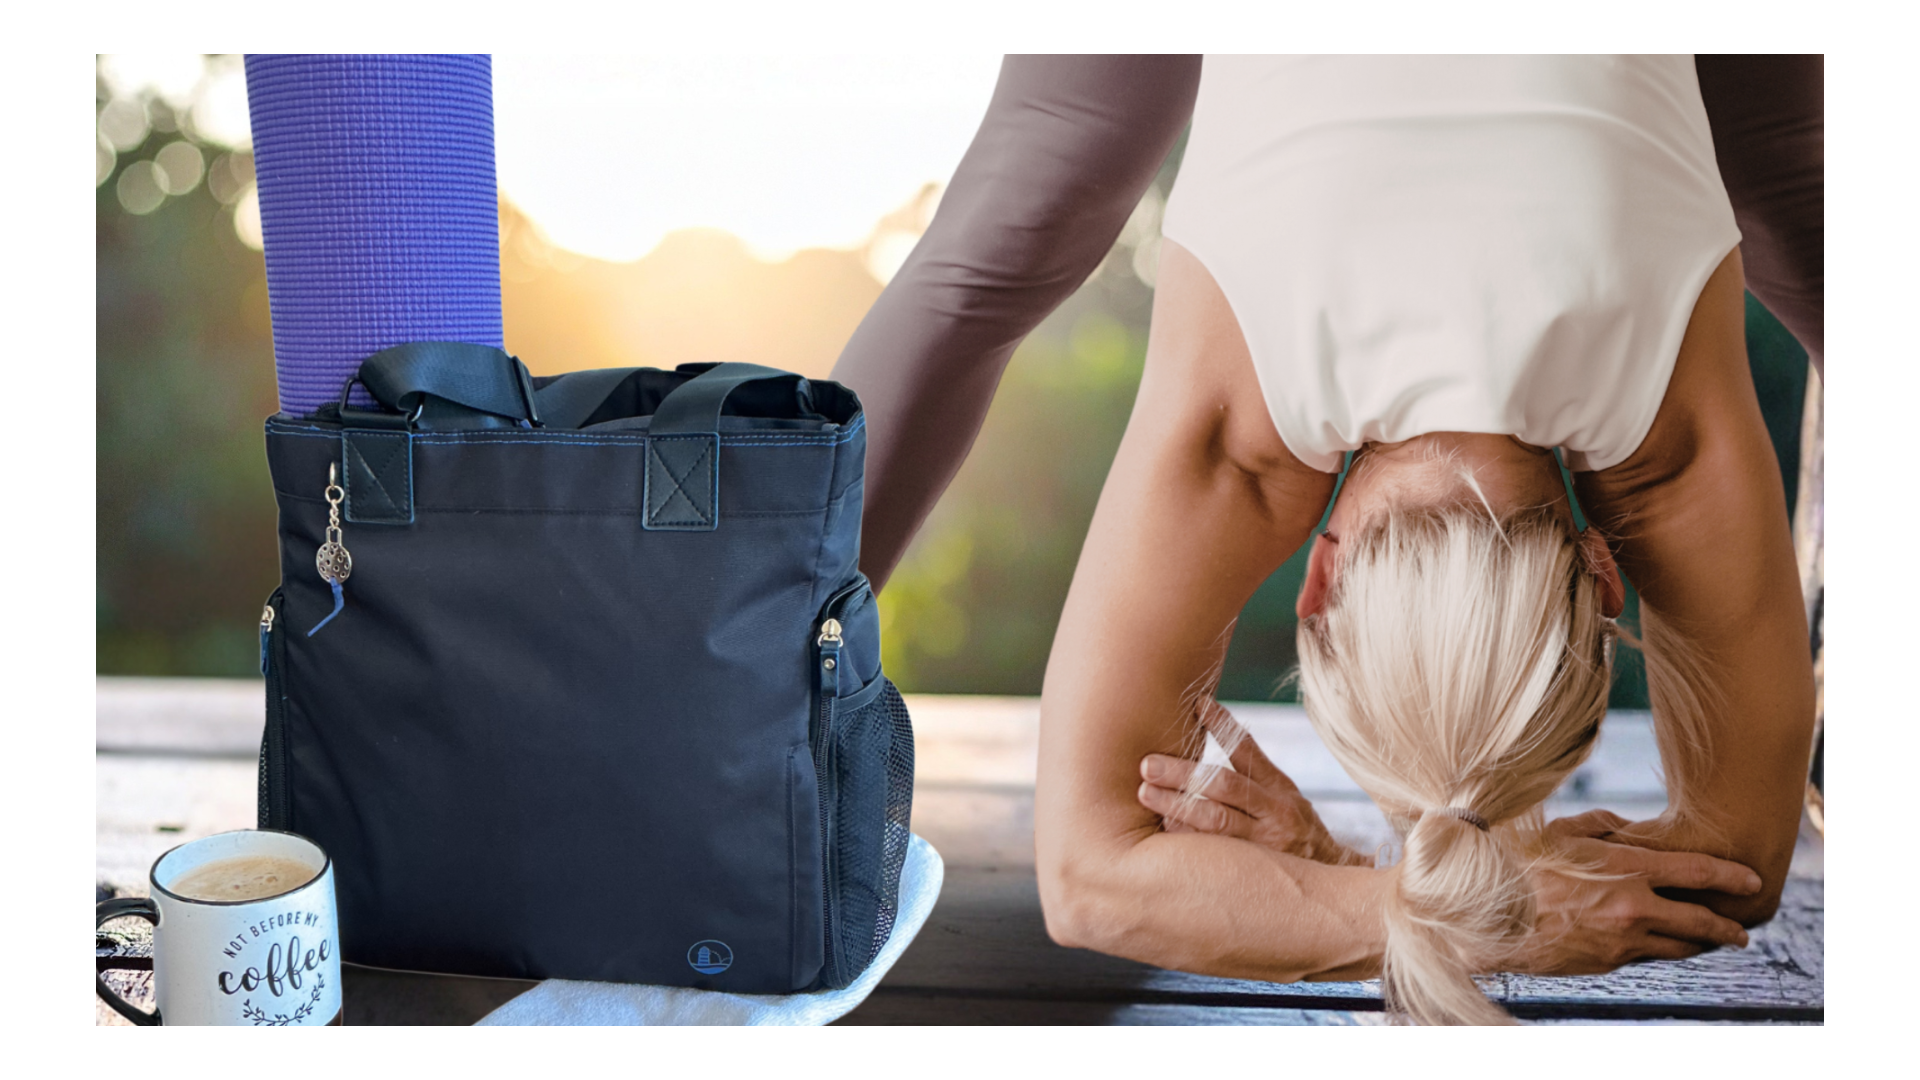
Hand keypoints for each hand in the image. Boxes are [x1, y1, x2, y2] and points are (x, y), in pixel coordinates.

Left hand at [1136, 712, 1371, 866]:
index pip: (1247, 749)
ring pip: (1216, 821)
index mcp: (1278, 787)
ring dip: (1177, 806)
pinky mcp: (1254, 870)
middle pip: (1224, 786)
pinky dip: (1185, 840)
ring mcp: (1265, 843)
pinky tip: (1161, 830)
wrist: (1329, 879)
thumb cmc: (1291, 827)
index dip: (1222, 725)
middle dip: (1183, 773)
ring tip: (1146, 795)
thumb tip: (1206, 727)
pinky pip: (1213, 854)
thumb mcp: (1282, 794)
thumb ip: (1250, 771)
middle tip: (1148, 764)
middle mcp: (1274, 811)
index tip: (1197, 703)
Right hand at [1512, 810, 1761, 974]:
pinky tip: (1658, 944)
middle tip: (1742, 931)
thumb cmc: (1520, 865)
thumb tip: (1621, 824)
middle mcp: (1633, 908)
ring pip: (1678, 947)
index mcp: (1626, 869)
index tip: (1751, 879)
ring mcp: (1621, 941)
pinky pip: (1644, 956)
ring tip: (1711, 941)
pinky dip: (1658, 949)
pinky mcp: (1606, 963)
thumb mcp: (1561, 833)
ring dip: (1699, 945)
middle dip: (1728, 927)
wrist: (1490, 915)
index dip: (1730, 875)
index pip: (1697, 872)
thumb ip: (1600, 824)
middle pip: (1700, 921)